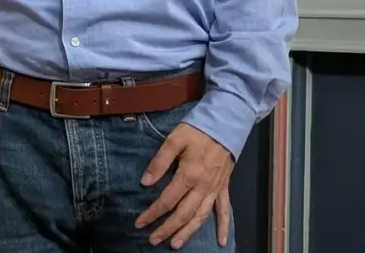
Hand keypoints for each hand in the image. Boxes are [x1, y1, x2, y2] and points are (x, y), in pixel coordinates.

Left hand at [136, 122, 235, 247]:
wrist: (225, 124)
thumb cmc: (197, 130)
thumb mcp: (173, 140)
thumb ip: (159, 162)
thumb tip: (145, 182)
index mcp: (188, 175)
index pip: (166, 201)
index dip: (152, 213)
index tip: (139, 223)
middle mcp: (202, 187)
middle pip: (182, 214)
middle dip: (167, 229)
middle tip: (153, 241)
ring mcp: (214, 189)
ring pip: (201, 216)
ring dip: (188, 232)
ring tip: (175, 244)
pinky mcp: (223, 187)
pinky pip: (224, 210)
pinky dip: (223, 226)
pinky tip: (222, 240)